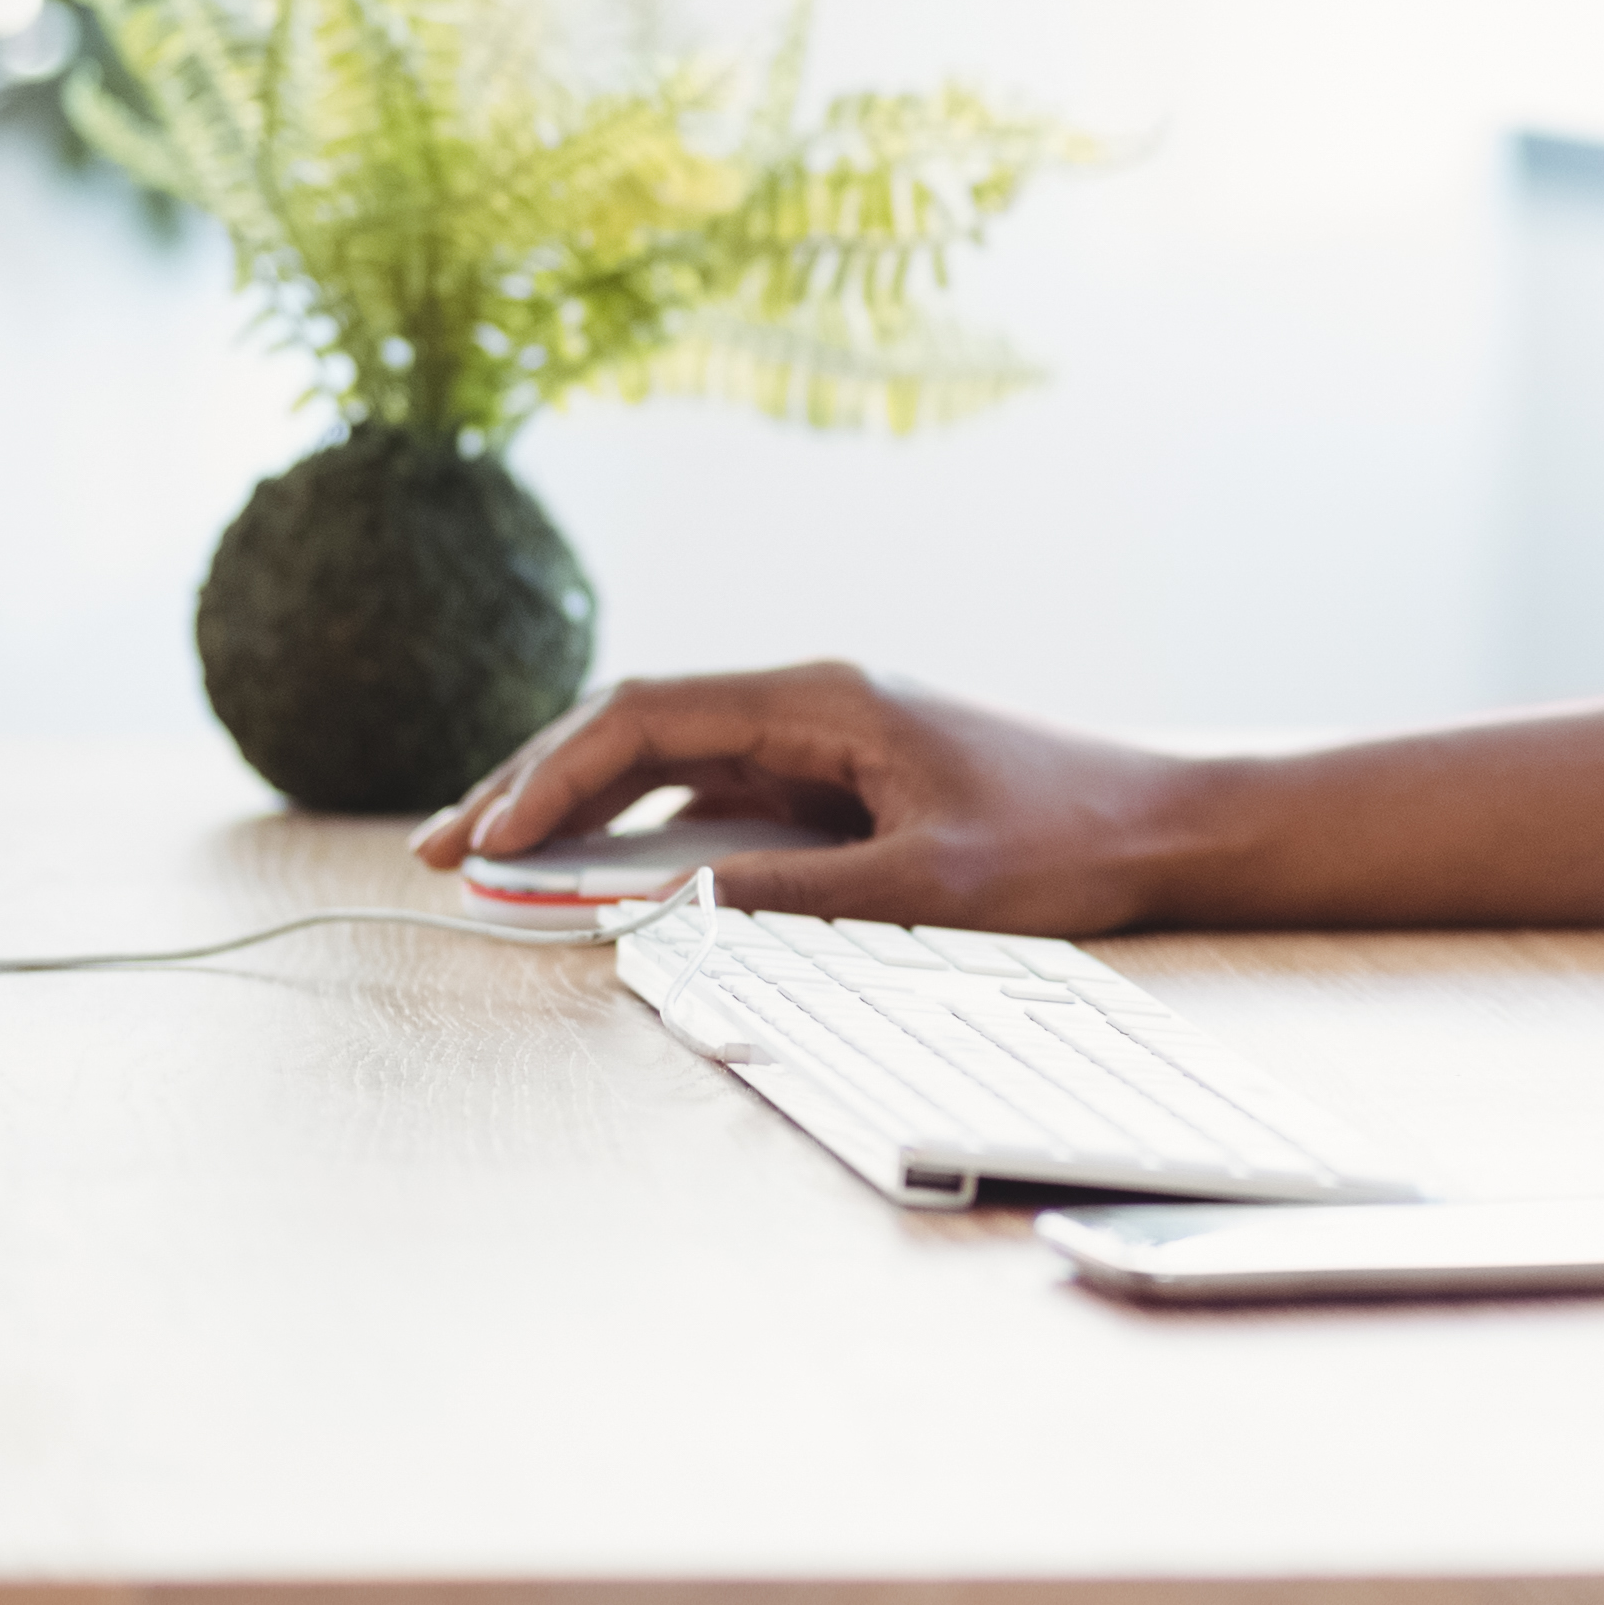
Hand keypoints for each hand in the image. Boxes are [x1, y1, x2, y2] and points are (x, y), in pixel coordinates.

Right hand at [410, 661, 1222, 933]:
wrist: (1166, 825)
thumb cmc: (1065, 844)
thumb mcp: (930, 883)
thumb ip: (797, 893)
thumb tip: (669, 905)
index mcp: (824, 699)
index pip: (648, 716)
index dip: (552, 778)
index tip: (485, 842)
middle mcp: (811, 702)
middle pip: (635, 725)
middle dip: (531, 786)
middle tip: (437, 852)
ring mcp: (821, 738)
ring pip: (666, 758)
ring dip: (577, 807)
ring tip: (486, 865)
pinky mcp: (838, 780)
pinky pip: (712, 793)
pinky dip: (642, 829)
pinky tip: (592, 873)